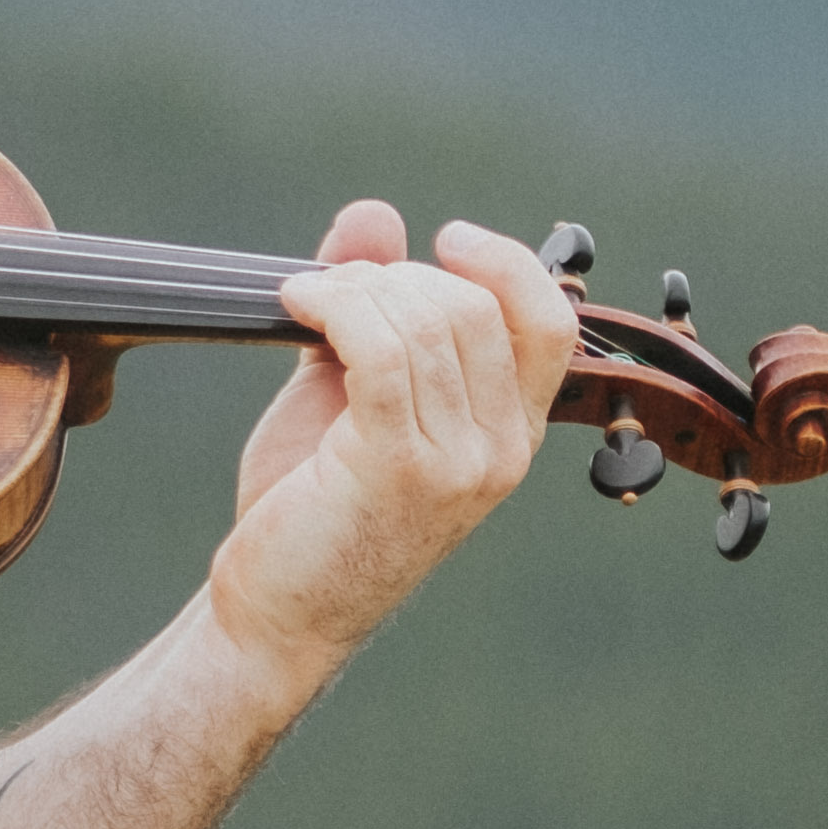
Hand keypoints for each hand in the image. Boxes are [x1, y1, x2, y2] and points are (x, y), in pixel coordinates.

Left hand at [211, 201, 583, 690]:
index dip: (506, 264)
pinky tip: (296, 303)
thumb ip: (371, 307)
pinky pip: (383, 350)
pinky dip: (336, 306)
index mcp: (510, 435)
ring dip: (356, 289)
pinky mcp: (399, 468)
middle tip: (333, 291)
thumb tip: (375, 214)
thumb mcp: (348, 392)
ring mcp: (459, 464)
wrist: (278, 613)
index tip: (445, 238)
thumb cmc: (312, 510)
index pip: (549, 322)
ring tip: (307, 302)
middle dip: (395, 276)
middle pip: (475, 307)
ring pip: (428, 321)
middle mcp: (501, 451)